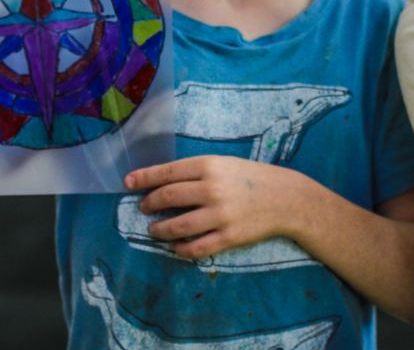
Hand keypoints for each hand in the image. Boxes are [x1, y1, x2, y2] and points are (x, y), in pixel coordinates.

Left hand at [125, 155, 307, 259]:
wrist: (285, 197)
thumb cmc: (251, 178)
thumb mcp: (224, 164)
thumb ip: (196, 172)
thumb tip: (162, 182)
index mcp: (210, 166)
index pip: (168, 172)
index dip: (144, 178)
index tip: (128, 183)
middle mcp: (212, 189)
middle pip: (168, 198)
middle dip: (149, 204)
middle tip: (144, 208)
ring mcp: (220, 215)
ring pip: (177, 227)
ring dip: (160, 230)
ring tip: (155, 230)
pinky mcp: (229, 237)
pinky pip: (196, 248)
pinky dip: (180, 249)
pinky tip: (175, 247)